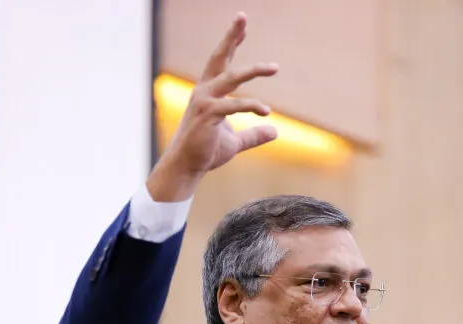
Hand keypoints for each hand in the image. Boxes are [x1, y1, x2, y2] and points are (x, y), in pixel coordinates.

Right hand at [147, 13, 277, 201]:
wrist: (188, 167)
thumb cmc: (207, 152)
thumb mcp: (236, 142)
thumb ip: (254, 135)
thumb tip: (274, 132)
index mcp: (208, 92)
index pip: (221, 62)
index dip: (232, 43)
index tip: (242, 25)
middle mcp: (204, 91)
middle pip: (220, 57)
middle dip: (231, 36)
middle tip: (242, 16)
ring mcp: (204, 101)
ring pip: (231, 77)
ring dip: (253, 70)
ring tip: (273, 66)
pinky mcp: (208, 115)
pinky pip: (233, 105)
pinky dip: (251, 105)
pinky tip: (266, 111)